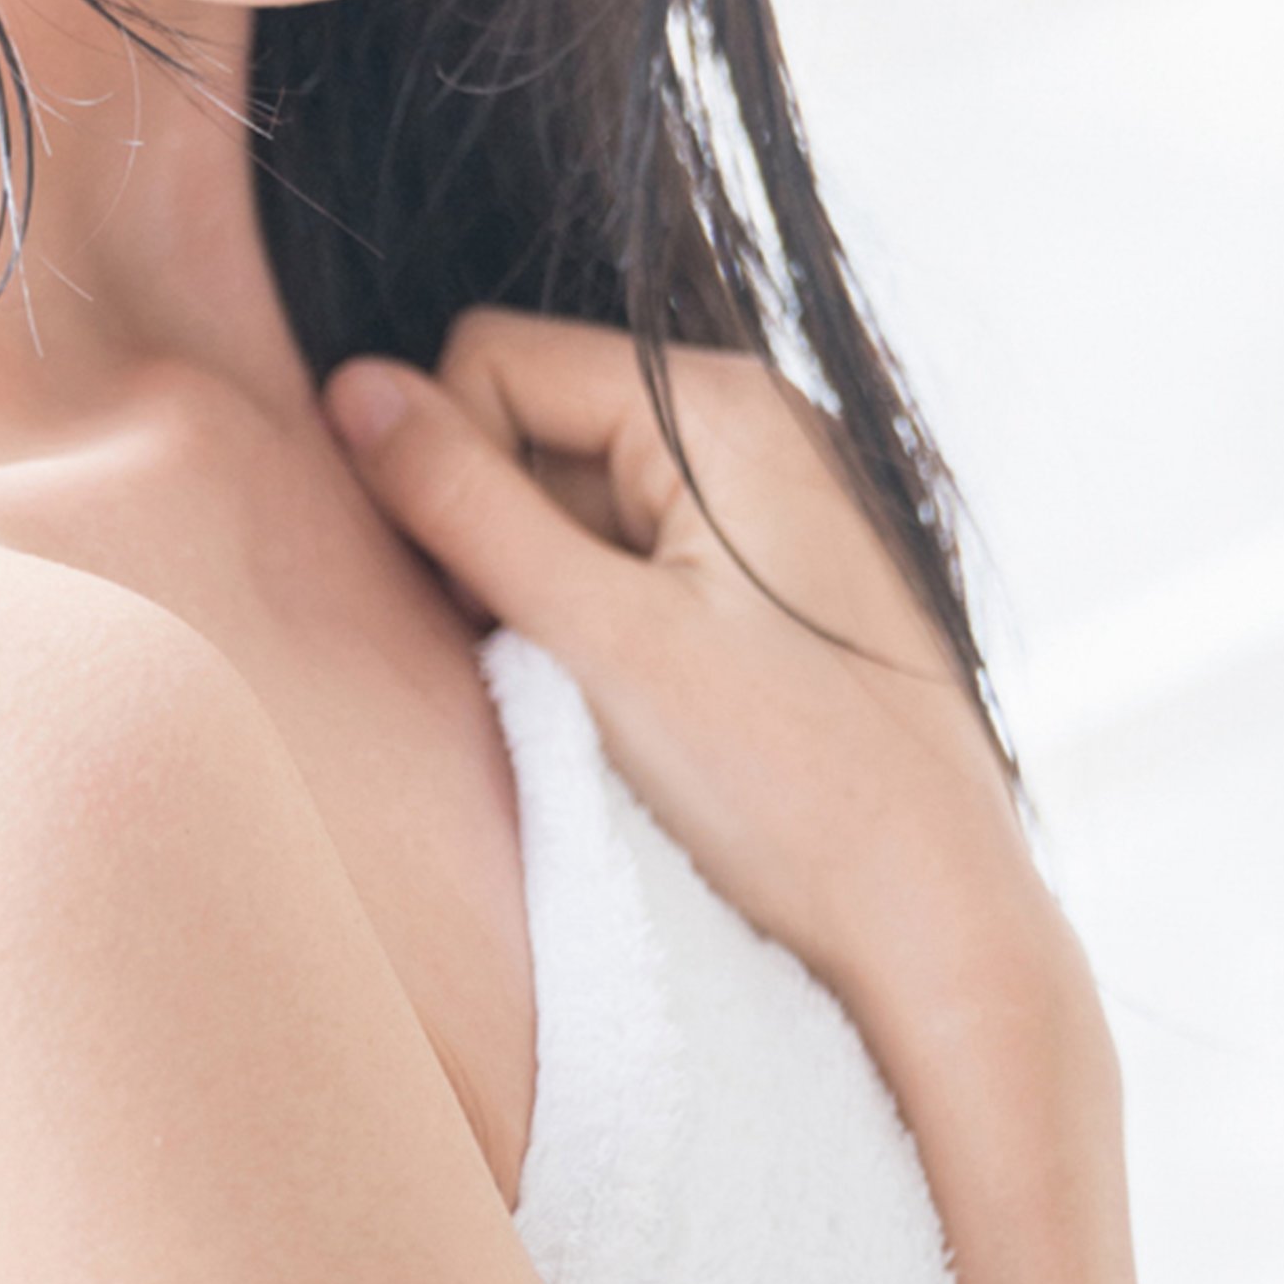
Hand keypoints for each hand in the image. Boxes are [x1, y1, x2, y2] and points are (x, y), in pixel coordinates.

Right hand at [321, 311, 1071, 1068]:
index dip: (447, 467)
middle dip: (492, 533)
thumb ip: (465, 506)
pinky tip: (630, 712)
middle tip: (537, 657)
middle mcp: (747, 427)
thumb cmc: (796, 790)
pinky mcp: (755, 585)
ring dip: (537, 593)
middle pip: (528, 423)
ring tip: (596, 699)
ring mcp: (757, 506)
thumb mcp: (603, 641)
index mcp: (719, 405)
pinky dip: (589, 628)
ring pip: (564, 504)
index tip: (477, 597)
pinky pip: (621, 564)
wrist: (936, 923)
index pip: (493, 360)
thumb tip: (348, 388)